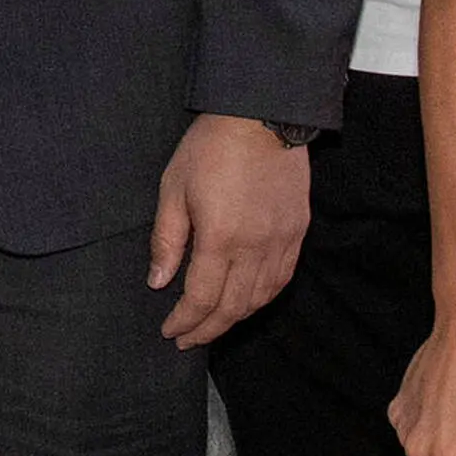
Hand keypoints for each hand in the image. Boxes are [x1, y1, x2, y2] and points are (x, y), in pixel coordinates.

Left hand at [147, 115, 310, 345]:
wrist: (263, 115)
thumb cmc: (212, 147)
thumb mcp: (174, 188)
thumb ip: (167, 239)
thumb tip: (158, 280)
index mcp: (221, 238)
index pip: (202, 298)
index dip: (185, 321)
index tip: (170, 332)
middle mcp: (256, 247)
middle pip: (233, 307)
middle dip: (208, 329)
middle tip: (188, 340)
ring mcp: (281, 241)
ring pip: (261, 298)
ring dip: (236, 318)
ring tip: (214, 325)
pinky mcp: (297, 231)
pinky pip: (283, 277)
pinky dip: (263, 297)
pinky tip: (249, 300)